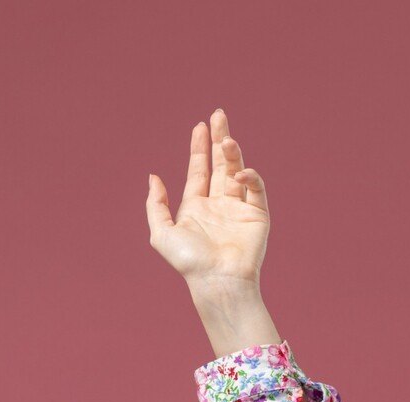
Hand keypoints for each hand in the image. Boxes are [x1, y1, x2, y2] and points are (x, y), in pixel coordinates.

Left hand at [145, 109, 268, 296]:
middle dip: (218, 139)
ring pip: (237, 170)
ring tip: (226, 139)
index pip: (198, 170)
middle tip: (218, 115)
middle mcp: (217, 203)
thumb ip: (156, 204)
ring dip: (232, 153)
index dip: (199, 148)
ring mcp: (238, 207)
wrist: (216, 279)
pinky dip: (250, 176)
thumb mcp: (161, 232)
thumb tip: (153, 177)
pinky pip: (255, 187)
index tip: (200, 125)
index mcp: (195, 206)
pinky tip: (239, 173)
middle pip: (219, 163)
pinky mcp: (257, 213)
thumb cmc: (188, 261)